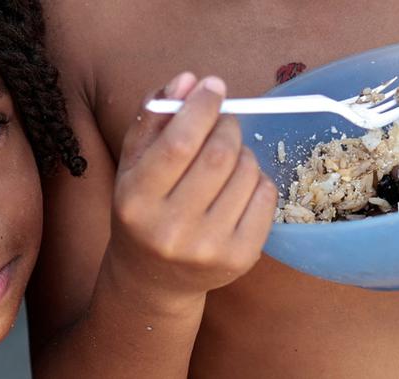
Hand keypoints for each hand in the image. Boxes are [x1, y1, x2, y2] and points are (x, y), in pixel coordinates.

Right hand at [107, 72, 277, 300]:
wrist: (154, 278)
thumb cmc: (142, 212)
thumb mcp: (132, 166)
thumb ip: (152, 119)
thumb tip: (187, 80)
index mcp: (136, 201)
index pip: (178, 144)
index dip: (201, 107)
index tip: (213, 86)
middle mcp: (171, 229)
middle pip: (218, 155)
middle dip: (226, 125)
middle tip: (223, 122)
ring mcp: (209, 247)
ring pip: (247, 171)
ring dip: (242, 151)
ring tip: (225, 161)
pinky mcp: (241, 257)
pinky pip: (266, 195)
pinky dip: (257, 177)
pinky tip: (237, 185)